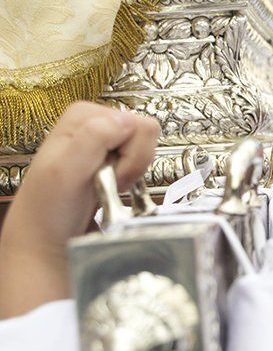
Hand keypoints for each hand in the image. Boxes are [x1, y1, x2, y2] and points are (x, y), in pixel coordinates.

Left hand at [0, 102, 160, 317]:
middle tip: (110, 181)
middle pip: (145, 135)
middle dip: (132, 164)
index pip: (138, 124)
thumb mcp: (65, 170)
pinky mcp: (114, 158)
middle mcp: (98, 122)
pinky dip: (132, 180)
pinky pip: (141, 163)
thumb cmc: (49, 207)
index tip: (109, 174)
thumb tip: (127, 120)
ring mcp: (107, 141)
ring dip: (131, 174)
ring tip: (108, 186)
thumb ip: (93, 139)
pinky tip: (113, 188)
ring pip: (146, 150)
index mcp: (86, 115)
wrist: (48, 236)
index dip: (131, 154)